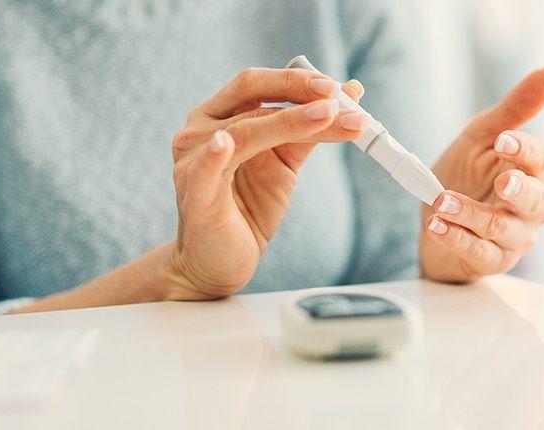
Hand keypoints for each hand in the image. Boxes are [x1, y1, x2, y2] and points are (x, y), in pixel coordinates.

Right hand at [165, 68, 364, 298]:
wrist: (219, 263)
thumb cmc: (248, 209)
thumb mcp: (284, 164)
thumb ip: (310, 131)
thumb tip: (351, 95)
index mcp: (219, 116)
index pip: (257, 84)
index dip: (296, 80)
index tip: (338, 87)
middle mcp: (200, 131)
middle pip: (250, 96)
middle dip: (296, 91)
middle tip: (335, 96)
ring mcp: (192, 161)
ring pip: (244, 132)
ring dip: (289, 122)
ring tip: (328, 116)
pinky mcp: (194, 195)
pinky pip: (205, 170)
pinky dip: (215, 155)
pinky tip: (225, 143)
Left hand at [420, 65, 543, 281]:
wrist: (436, 221)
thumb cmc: (465, 177)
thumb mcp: (482, 138)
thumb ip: (514, 109)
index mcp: (531, 174)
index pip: (541, 162)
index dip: (525, 151)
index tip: (503, 140)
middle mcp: (530, 209)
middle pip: (537, 201)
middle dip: (520, 191)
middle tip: (502, 181)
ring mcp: (513, 238)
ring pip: (503, 229)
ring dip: (473, 214)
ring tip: (443, 200)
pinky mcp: (489, 260)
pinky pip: (477, 251)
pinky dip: (455, 238)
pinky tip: (436, 225)